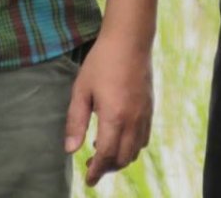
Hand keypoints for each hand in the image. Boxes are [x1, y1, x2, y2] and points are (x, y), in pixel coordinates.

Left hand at [63, 31, 153, 186]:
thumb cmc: (101, 62)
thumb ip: (75, 122)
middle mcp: (132, 120)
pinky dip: (133, 146)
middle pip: (123, 158)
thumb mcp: (81, 91)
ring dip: (120, 158)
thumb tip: (70, 150)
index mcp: (113, 117)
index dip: (96, 171)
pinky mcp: (150, 108)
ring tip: (104, 151)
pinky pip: (144, 138)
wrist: (130, 40)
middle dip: (107, 167)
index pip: (105, 156)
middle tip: (91, 165)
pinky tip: (120, 137)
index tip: (88, 180)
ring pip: (135, 151)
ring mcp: (144, 115)